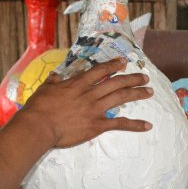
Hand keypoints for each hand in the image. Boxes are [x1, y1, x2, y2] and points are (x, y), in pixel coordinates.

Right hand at [21, 59, 152, 146]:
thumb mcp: (44, 89)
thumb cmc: (38, 108)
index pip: (100, 71)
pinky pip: (119, 124)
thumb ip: (53, 82)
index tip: (123, 62)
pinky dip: (135, 125)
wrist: (38, 127)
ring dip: (137, 93)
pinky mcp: (97, 125)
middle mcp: (90, 94)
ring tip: (149, 91)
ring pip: (121, 97)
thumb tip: (55, 76)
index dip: (113, 65)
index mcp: (78, 84)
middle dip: (132, 78)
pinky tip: (147, 125)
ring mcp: (95, 109)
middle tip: (145, 77)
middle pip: (116, 82)